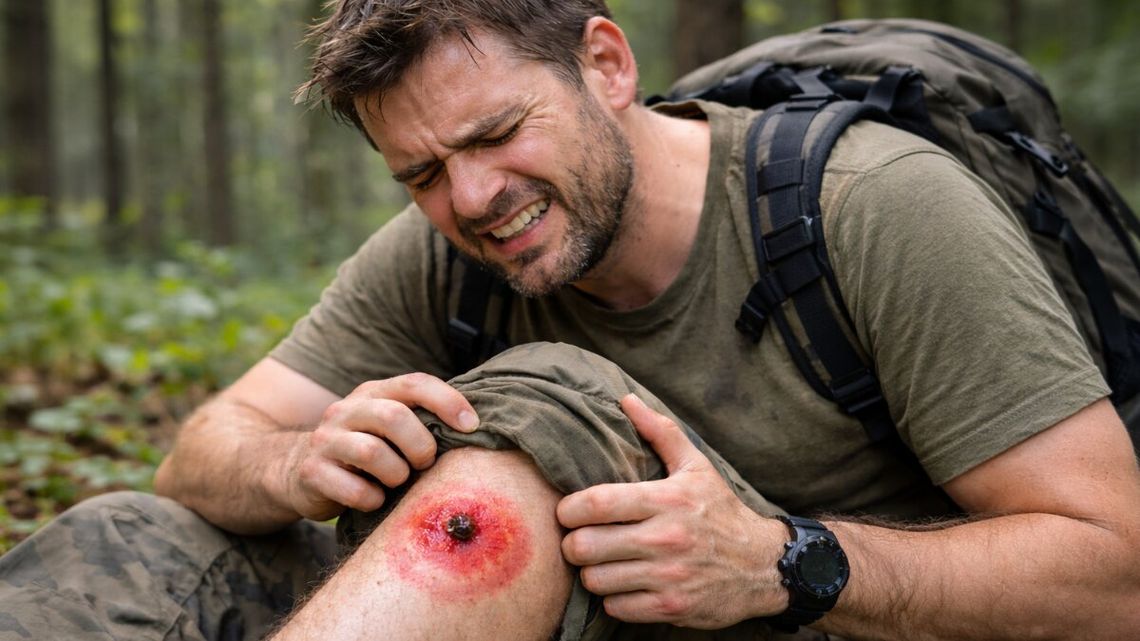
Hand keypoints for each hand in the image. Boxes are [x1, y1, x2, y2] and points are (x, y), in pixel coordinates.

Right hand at [286, 373, 478, 520]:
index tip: (472, 425)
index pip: (414, 383)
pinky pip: (353, 490)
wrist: (296, 470)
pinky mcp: (311, 472)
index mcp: (373, 393)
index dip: (447, 401)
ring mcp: (326, 440)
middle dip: (420, 445)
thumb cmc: (363, 451)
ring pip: (371, 453)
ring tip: (396, 482)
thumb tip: (475, 431)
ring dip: (396, 475)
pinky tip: (373, 500)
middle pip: (393, 416)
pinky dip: (372, 500)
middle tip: (425, 464)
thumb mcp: (387, 428)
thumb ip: (420, 421)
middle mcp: (347, 410)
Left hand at [557, 394, 787, 627]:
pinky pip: (616, 608)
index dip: (568, 509)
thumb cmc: (721, 512)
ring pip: (595, 580)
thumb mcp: (696, 467)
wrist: (764, 565)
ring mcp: (668, 577)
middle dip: (573, 544)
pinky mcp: (671, 608)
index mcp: (666, 500)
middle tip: (580, 540)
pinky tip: (624, 585)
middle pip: (585, 546)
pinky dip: (614, 598)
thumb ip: (660, 432)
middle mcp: (665, 539)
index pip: (595, 503)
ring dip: (592, 573)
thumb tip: (626, 400)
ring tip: (603, 563)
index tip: (568, 511)